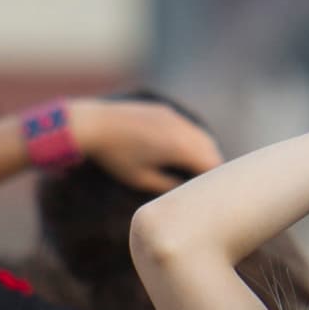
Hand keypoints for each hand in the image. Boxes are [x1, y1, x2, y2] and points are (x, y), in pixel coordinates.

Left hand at [68, 99, 222, 193]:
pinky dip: (193, 141)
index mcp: (180, 148)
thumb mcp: (142, 180)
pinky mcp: (164, 111)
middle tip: (211, 188)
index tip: (214, 198)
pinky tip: (183, 152)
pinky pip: (188, 127)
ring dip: (205, 153)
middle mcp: (181, 129)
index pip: (212, 167)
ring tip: (200, 171)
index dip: (215, 184)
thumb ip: (169, 188)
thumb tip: (186, 195)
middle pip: (211, 151)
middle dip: (215, 168)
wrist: (93, 124)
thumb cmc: (116, 157)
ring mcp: (173, 117)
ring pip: (201, 137)